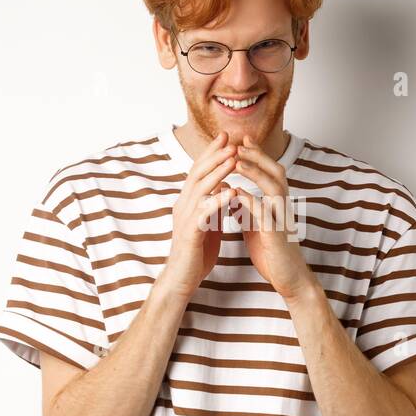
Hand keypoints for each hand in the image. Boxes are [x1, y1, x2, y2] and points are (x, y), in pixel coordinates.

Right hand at [158, 130, 238, 298]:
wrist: (181, 279)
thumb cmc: (196, 252)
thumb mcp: (208, 222)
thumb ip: (214, 204)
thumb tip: (227, 186)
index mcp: (188, 202)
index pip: (199, 170)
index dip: (212, 153)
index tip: (227, 137)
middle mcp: (183, 205)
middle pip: (197, 173)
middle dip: (214, 155)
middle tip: (230, 139)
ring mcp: (185, 218)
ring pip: (200, 188)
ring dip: (218, 171)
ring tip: (233, 157)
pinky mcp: (190, 233)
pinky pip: (204, 213)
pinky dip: (218, 200)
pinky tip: (232, 191)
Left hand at [228, 133, 317, 301]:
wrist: (289, 278)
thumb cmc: (272, 251)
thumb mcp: (255, 225)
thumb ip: (246, 208)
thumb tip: (232, 192)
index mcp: (277, 203)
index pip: (270, 171)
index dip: (257, 154)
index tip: (241, 139)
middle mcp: (283, 207)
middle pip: (276, 171)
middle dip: (258, 155)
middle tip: (239, 142)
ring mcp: (282, 220)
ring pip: (273, 188)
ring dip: (255, 172)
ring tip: (237, 160)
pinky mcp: (277, 236)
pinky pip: (265, 214)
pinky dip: (251, 201)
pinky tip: (237, 194)